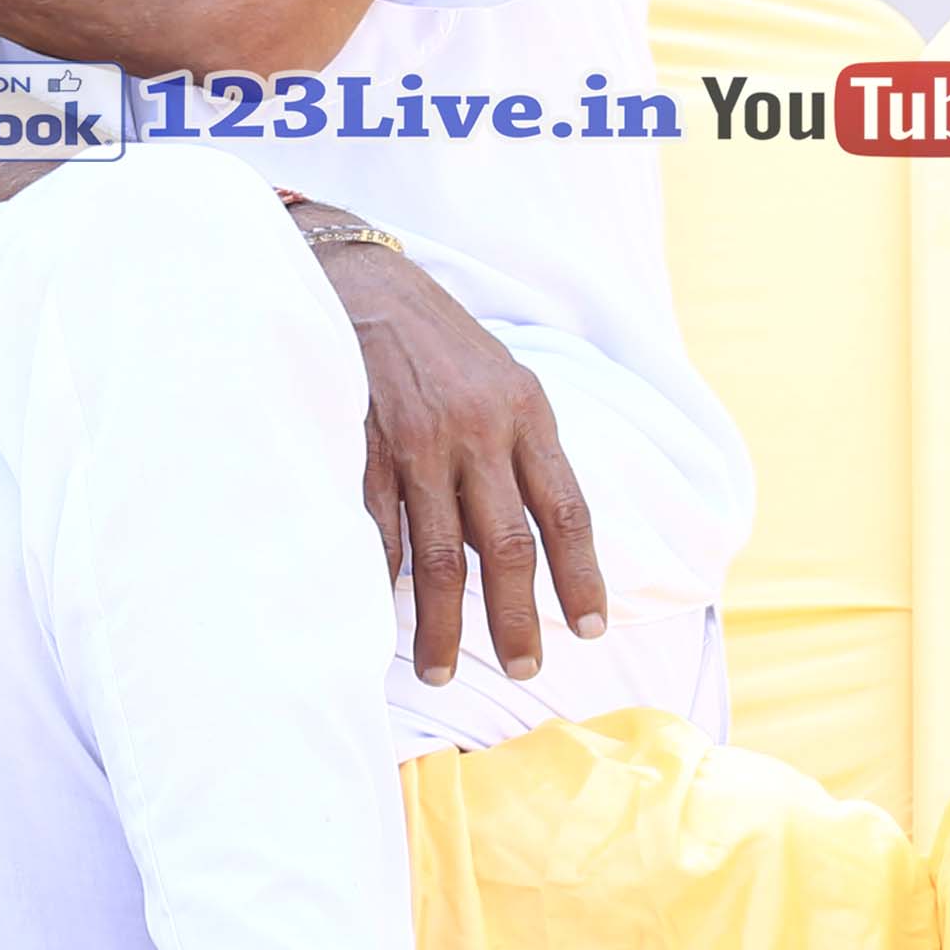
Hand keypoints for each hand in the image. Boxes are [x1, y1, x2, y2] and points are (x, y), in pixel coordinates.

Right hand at [315, 221, 608, 679]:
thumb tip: (540, 525)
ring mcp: (417, 439)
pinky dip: (383, 576)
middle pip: (506, 545)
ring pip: (439, 553)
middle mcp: (478, 429)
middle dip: (516, 618)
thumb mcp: (503, 374)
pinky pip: (379, 527)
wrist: (359, 279)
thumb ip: (524, 443)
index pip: (567, 512)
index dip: (581, 577)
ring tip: (442, 669)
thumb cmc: (436, 334)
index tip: (589, 630)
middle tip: (525, 670)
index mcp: (527, 410)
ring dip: (443, 621)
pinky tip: (386, 614)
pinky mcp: (363, 443)